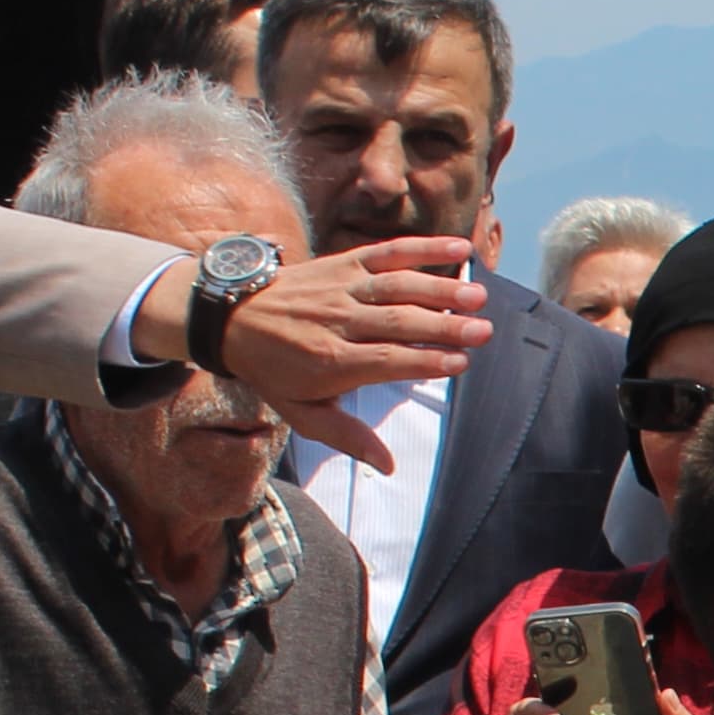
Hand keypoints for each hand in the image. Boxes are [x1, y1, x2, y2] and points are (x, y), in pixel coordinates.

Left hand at [155, 236, 492, 470]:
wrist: (229, 315)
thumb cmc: (272, 369)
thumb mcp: (300, 412)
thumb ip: (347, 436)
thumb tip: (387, 466)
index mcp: (330, 360)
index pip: (386, 360)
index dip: (425, 361)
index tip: (460, 363)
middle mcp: (338, 320)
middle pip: (399, 322)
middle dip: (444, 326)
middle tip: (484, 332)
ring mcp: (342, 287)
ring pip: (398, 286)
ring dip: (440, 289)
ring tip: (478, 297)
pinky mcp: (345, 263)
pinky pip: (387, 253)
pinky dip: (423, 248)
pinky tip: (458, 250)